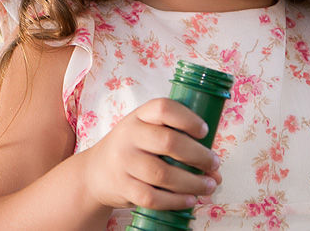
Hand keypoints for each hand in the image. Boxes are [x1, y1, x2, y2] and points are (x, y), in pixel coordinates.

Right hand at [80, 98, 220, 211]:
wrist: (95, 172)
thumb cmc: (134, 147)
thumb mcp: (147, 130)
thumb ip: (178, 140)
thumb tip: (215, 170)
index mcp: (140, 115)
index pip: (164, 108)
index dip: (188, 119)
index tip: (205, 131)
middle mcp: (130, 135)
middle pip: (169, 142)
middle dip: (198, 155)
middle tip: (214, 163)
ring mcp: (124, 161)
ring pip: (163, 174)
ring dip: (192, 182)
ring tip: (209, 185)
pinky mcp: (122, 187)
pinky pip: (152, 197)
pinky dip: (175, 201)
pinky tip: (190, 199)